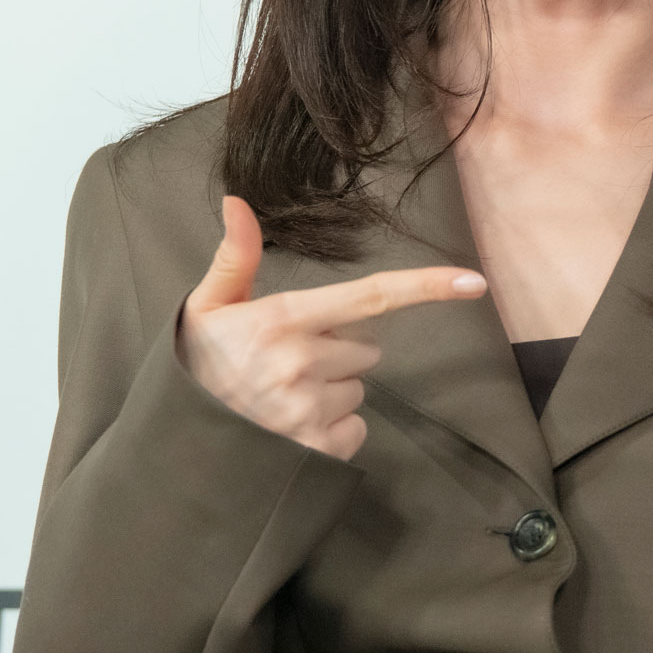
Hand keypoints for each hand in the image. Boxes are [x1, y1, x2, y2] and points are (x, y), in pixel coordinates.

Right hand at [176, 195, 486, 459]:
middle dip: (335, 351)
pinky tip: (291, 428)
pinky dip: (331, 428)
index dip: (425, 288)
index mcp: (281, 321)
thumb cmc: (196, 370)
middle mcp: (302, 365)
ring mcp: (311, 411)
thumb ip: (235, 258)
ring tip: (281, 397)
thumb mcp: (206, 308)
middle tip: (284, 363)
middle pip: (365, 348)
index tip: (474, 282)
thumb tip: (237, 202)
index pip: (369, 298)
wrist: (178, 448)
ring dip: (331, 390)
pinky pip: (354, 426)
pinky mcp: (318, 450)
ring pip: (358, 388)